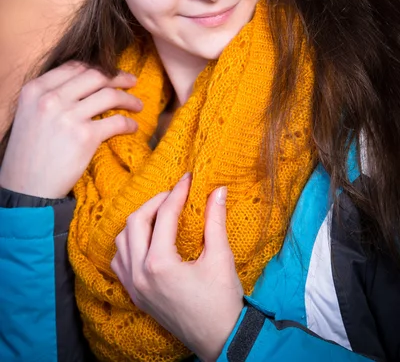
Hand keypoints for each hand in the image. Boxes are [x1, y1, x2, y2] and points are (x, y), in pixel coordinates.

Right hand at [0, 61, 141, 197]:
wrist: (26, 189)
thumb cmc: (30, 153)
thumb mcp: (30, 114)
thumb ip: (51, 95)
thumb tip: (86, 80)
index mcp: (36, 89)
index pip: (75, 65)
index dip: (99, 66)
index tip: (112, 72)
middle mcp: (50, 98)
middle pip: (96, 75)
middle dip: (119, 76)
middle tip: (132, 81)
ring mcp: (68, 117)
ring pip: (110, 95)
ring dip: (129, 99)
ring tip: (138, 105)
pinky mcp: (84, 137)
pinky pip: (117, 121)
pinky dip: (129, 123)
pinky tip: (132, 127)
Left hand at [111, 174, 243, 361]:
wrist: (220, 340)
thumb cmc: (222, 301)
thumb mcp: (220, 258)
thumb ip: (215, 220)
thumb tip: (217, 190)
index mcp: (159, 264)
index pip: (164, 215)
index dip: (178, 192)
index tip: (189, 180)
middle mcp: (139, 274)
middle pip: (135, 222)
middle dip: (155, 202)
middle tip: (174, 194)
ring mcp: (134, 286)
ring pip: (121, 240)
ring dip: (139, 221)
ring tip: (160, 213)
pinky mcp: (136, 295)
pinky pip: (120, 261)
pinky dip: (129, 243)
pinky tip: (147, 239)